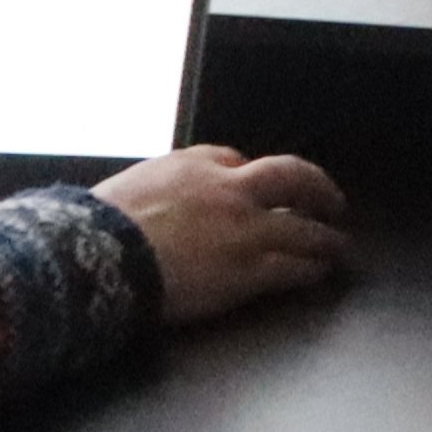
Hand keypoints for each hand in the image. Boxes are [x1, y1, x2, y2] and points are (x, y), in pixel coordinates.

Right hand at [91, 145, 351, 329]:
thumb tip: (162, 193)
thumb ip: (158, 185)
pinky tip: (320, 271)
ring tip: (338, 244)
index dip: (252, 176)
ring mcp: (244, 229)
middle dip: (318, 188)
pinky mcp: (247, 268)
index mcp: (193, 165)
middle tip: (331, 202)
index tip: (261, 188)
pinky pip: (293, 267)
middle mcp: (228, 190)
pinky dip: (312, 268)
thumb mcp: (129, 186)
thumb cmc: (95, 228)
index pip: (235, 160)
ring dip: (325, 237)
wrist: (93, 258)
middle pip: (290, 176)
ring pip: (303, 227)